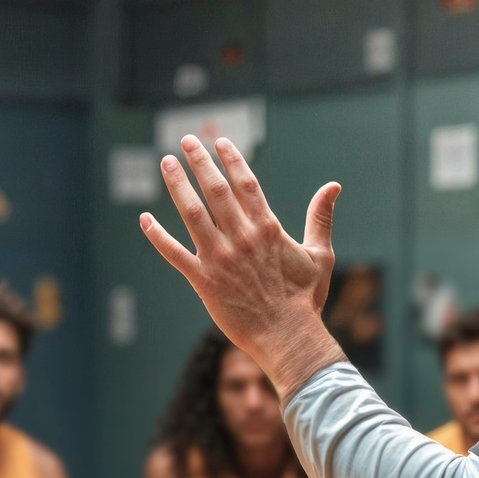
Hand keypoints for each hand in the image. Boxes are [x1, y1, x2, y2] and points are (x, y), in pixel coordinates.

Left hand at [141, 135, 346, 396]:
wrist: (287, 337)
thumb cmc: (305, 299)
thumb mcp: (319, 255)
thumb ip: (320, 218)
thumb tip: (334, 186)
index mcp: (267, 228)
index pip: (246, 184)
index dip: (231, 160)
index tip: (219, 142)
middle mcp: (241, 238)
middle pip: (216, 190)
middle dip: (200, 162)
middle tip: (186, 141)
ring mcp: (220, 259)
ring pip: (193, 213)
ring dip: (178, 186)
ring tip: (166, 163)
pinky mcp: (203, 281)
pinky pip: (174, 254)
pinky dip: (158, 236)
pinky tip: (144, 219)